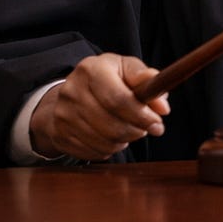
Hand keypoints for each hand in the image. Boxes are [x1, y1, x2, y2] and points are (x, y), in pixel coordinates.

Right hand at [30, 53, 169, 160]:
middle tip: (146, 129)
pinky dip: (109, 150)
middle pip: (111, 124)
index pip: (118, 99)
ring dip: (124, 141)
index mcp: (92, 69)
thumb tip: (163, 107)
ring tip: (128, 130)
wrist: (71, 92)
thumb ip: (148, 82)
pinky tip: (112, 138)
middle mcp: (72, 91)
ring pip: (103, 142)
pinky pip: (92, 152)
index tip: (157, 123)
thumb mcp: (127, 70)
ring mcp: (62, 114)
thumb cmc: (108, 79)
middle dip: (136, 131)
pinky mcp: (59, 134)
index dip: (141, 115)